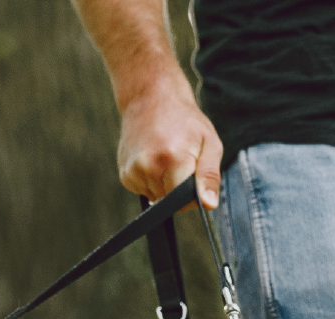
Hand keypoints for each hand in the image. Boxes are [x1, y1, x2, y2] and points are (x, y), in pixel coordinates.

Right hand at [118, 75, 222, 209]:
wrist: (151, 97)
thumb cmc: (185, 120)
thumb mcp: (209, 143)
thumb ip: (209, 176)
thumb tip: (209, 204)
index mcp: (173, 159)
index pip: (183, 201)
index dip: (192, 194)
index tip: (194, 175)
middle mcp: (149, 166)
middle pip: (169, 201)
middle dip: (178, 189)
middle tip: (181, 162)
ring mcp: (133, 170)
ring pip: (156, 197)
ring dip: (164, 185)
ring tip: (166, 157)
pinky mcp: (125, 174)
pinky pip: (143, 190)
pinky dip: (151, 181)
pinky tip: (154, 159)